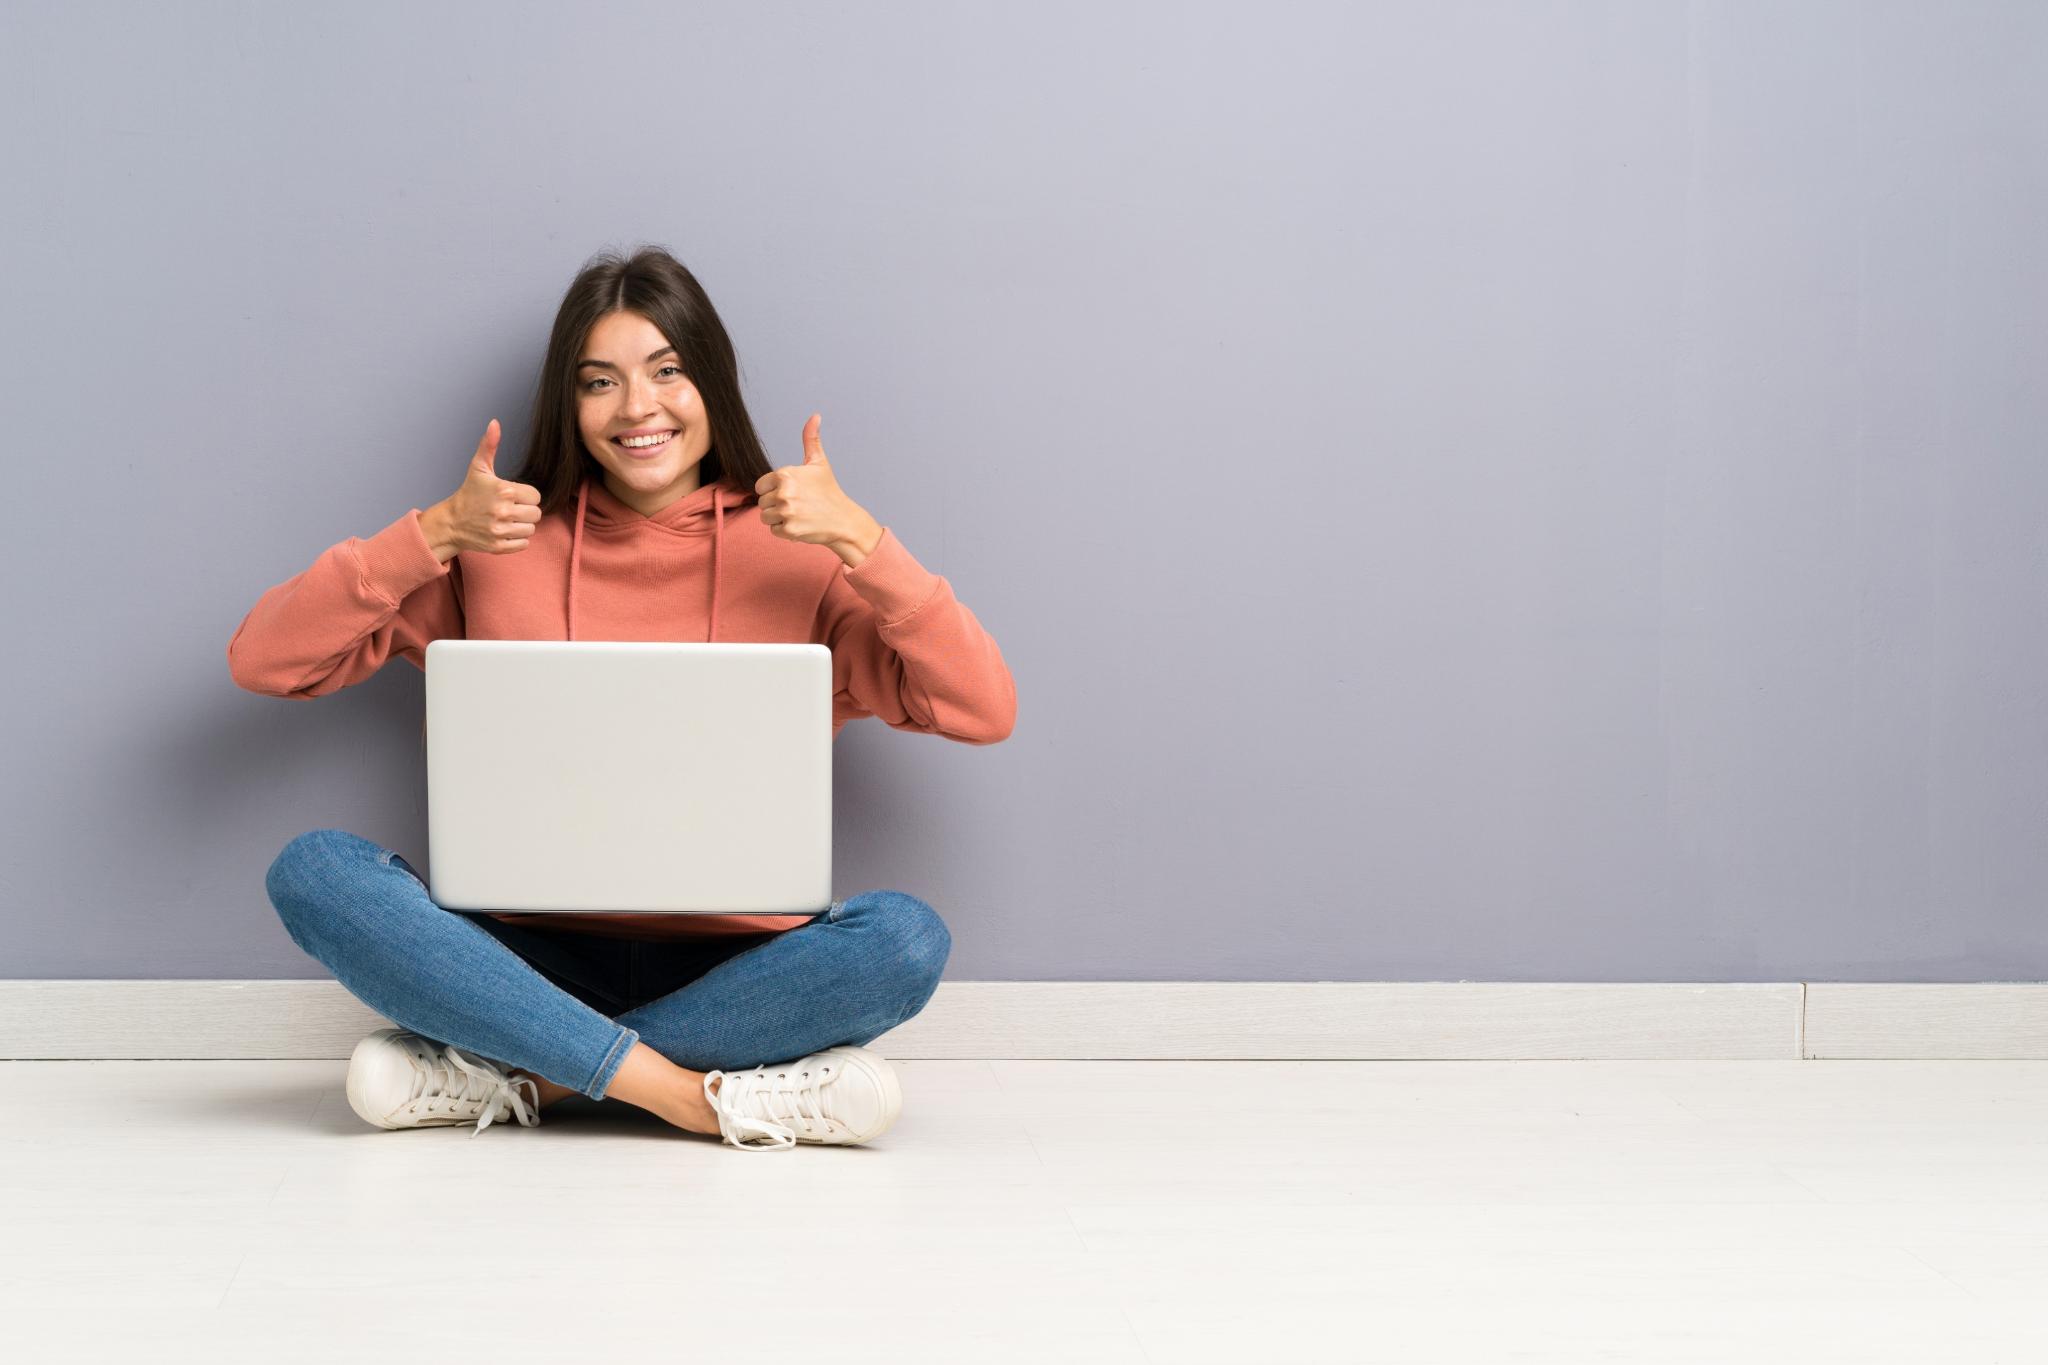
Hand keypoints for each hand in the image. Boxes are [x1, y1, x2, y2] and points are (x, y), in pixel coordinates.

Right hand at [434, 419, 542, 555]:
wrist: (451, 522)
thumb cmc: (469, 493)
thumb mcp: (479, 467)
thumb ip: (489, 445)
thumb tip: (495, 422)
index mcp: (504, 490)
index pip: (536, 496)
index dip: (526, 496)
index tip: (513, 495)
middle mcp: (503, 511)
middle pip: (536, 514)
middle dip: (526, 511)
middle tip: (510, 508)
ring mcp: (500, 530)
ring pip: (531, 529)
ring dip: (522, 526)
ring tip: (507, 520)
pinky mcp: (499, 546)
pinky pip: (524, 544)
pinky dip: (517, 540)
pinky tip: (505, 531)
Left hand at [754, 414, 879, 556]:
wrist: (844, 520)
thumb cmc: (829, 491)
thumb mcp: (819, 463)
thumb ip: (811, 439)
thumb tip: (815, 416)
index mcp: (785, 474)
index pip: (760, 486)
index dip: (773, 490)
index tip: (791, 492)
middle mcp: (784, 492)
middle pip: (762, 503)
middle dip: (777, 506)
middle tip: (799, 505)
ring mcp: (786, 512)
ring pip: (766, 517)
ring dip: (779, 518)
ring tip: (799, 515)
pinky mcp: (789, 529)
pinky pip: (773, 530)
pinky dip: (785, 531)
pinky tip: (801, 525)